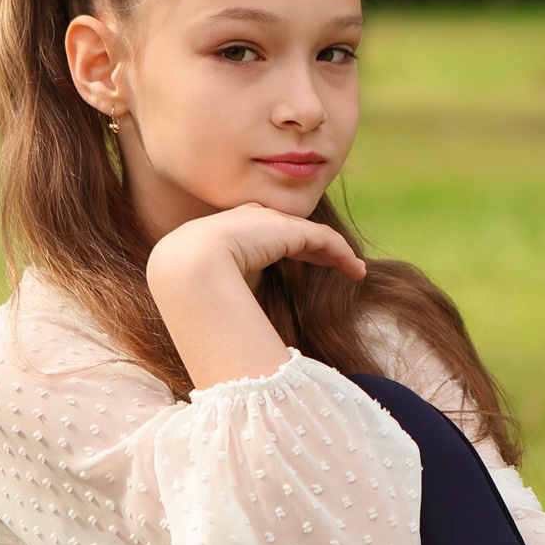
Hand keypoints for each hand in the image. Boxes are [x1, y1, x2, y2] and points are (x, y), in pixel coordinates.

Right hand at [146, 204, 364, 386]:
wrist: (188, 270)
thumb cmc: (192, 292)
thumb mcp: (212, 292)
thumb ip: (230, 295)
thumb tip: (241, 324)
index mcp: (220, 233)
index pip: (258, 236)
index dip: (283, 248)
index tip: (301, 263)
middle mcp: (244, 220)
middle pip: (286, 230)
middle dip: (311, 246)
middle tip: (333, 264)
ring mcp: (265, 220)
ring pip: (307, 234)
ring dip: (333, 252)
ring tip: (353, 270)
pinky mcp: (287, 228)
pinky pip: (321, 239)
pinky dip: (341, 253)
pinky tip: (356, 272)